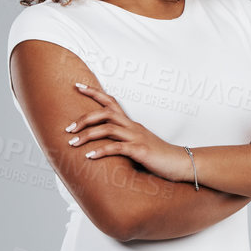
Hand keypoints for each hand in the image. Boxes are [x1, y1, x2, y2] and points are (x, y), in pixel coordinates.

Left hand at [65, 82, 192, 182]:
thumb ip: (123, 143)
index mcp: (131, 124)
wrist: (182, 163)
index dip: (93, 92)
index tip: (77, 86)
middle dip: (83, 118)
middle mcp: (133, 127)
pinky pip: (116, 148)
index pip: (110, 102)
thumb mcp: (139, 146)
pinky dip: (100, 151)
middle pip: (104, 113)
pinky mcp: (140, 151)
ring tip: (72, 143)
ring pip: (107, 129)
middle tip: (68, 128)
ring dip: (87, 135)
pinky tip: (89, 156)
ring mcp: (137, 137)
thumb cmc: (160, 158)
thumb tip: (105, 148)